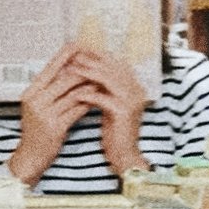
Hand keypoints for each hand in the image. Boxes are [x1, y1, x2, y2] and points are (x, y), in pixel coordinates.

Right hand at [11, 43, 99, 184]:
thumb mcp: (38, 106)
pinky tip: (97, 99)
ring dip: (90, 86)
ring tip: (102, 80)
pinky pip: (77, 110)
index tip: (80, 45)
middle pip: (64, 78)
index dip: (66, 55)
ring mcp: (44, 114)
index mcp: (31, 92)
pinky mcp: (55, 127)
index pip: (50, 67)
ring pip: (73, 94)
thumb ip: (49, 89)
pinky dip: (88, 103)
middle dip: (84, 71)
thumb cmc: (36, 131)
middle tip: (99, 64)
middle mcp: (36, 101)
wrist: (30, 157)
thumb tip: (69, 69)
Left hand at [68, 49, 149, 177]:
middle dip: (91, 60)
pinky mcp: (124, 112)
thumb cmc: (116, 132)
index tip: (80, 52)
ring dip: (87, 73)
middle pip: (112, 67)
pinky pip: (102, 98)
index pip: (117, 63)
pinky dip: (87, 95)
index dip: (99, 56)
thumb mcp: (111, 105)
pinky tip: (74, 94)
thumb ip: (106, 89)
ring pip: (108, 79)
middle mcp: (137, 90)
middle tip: (73, 56)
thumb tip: (89, 69)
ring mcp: (132, 100)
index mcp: (135, 86)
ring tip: (71, 70)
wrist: (126, 156)